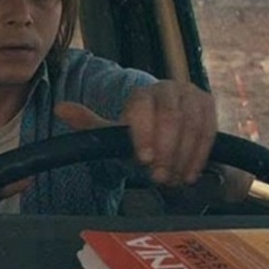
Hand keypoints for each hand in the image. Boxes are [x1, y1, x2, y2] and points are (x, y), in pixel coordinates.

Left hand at [55, 80, 215, 185]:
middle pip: (171, 117)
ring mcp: (193, 96)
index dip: (144, 134)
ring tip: (172, 179)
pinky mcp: (210, 108)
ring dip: (182, 156)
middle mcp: (169, 88)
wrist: (166, 127)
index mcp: (142, 92)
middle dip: (165, 150)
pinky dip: (198, 156)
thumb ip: (88, 122)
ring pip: (192, 126)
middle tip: (159, 176)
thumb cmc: (136, 132)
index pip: (142, 108)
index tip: (143, 159)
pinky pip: (209, 132)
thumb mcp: (111, 131)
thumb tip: (59, 107)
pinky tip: (189, 174)